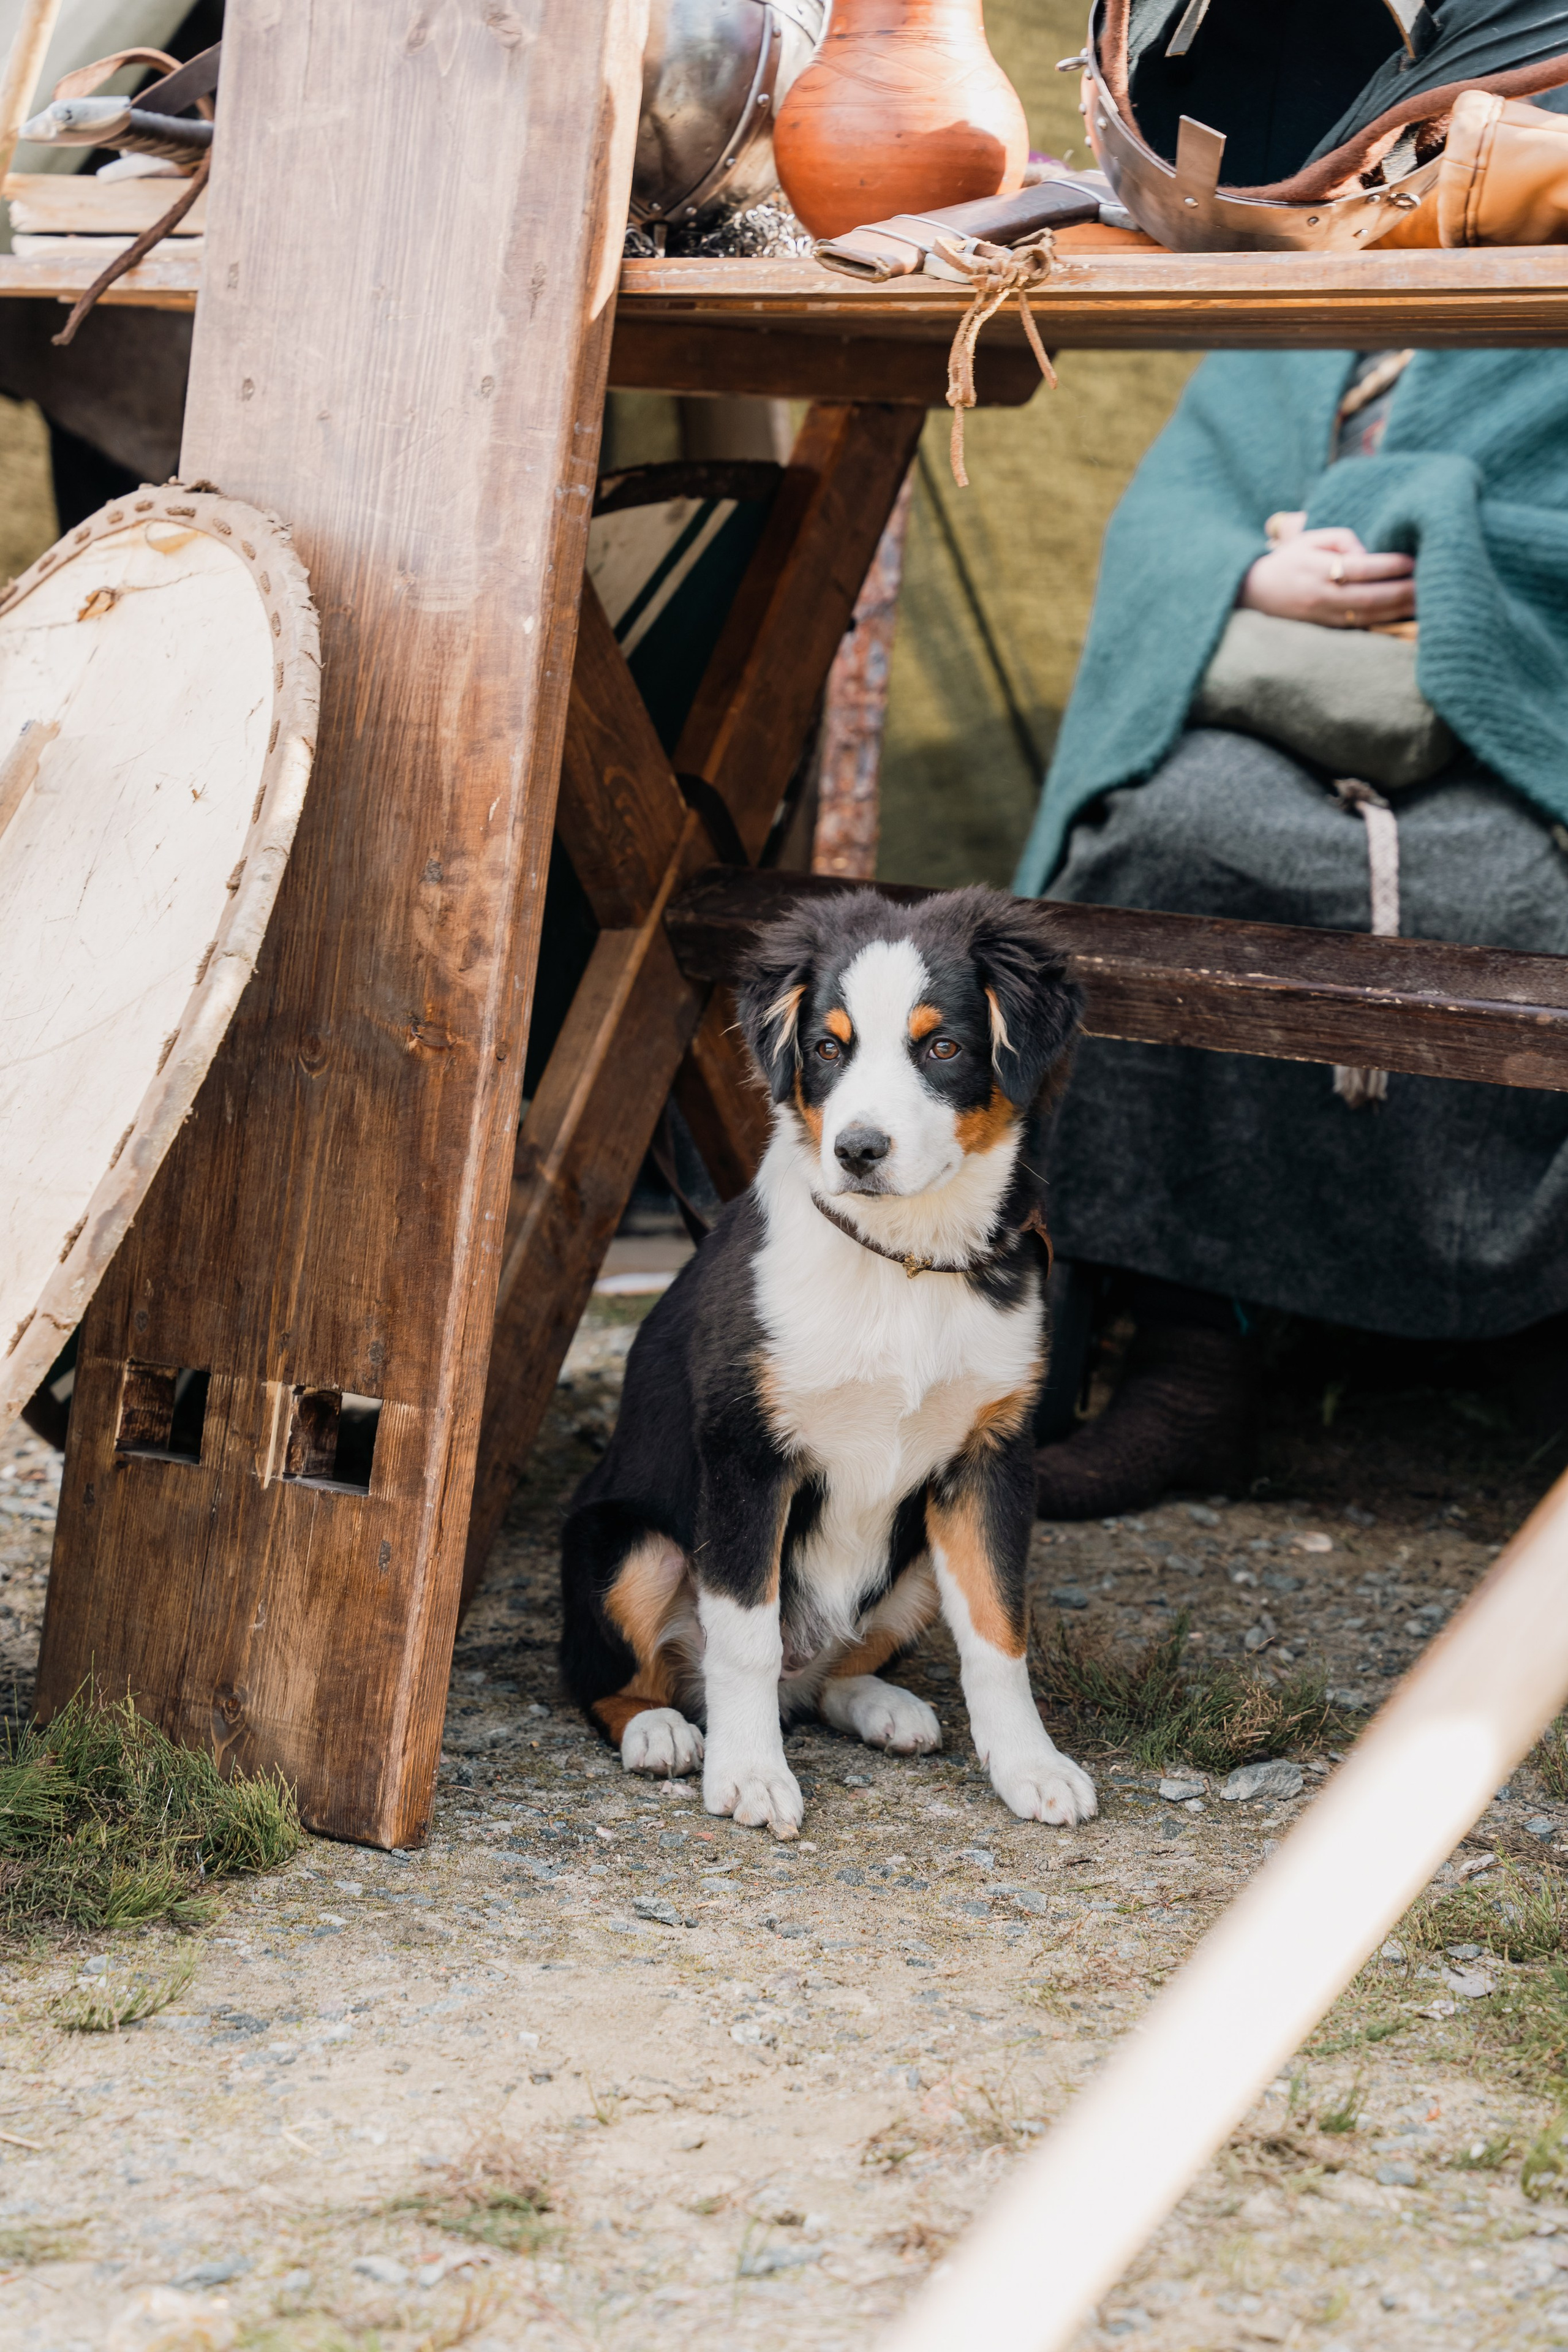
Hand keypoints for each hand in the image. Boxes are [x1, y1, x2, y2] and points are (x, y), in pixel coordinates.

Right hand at [1240, 524, 1414, 629]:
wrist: (1253, 592)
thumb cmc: (1288, 559)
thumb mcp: (1310, 538)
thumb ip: (1343, 539)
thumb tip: (1370, 553)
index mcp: (1316, 569)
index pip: (1360, 568)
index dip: (1389, 565)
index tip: (1413, 560)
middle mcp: (1320, 597)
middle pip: (1370, 597)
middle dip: (1403, 592)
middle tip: (1431, 583)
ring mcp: (1323, 617)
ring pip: (1369, 616)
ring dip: (1399, 610)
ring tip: (1426, 601)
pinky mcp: (1326, 630)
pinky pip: (1361, 626)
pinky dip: (1385, 621)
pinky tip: (1405, 615)